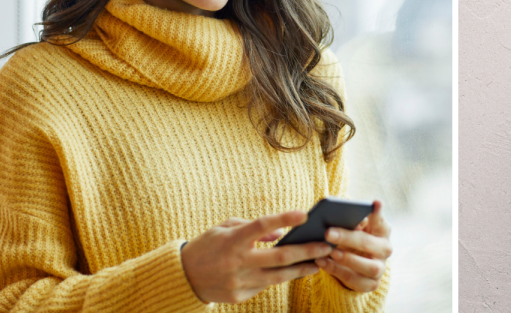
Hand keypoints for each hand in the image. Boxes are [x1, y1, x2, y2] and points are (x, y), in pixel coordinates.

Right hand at [181, 210, 331, 303]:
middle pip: (279, 257)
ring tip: (319, 262)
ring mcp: (239, 282)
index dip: (284, 218)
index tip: (305, 214)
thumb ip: (253, 227)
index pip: (261, 226)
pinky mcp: (240, 296)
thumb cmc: (208, 246)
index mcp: (232, 240)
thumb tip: (281, 232)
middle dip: (306, 251)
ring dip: (302, 269)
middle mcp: (237, 262)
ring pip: (278, 276)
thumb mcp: (225, 228)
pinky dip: (279, 277)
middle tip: (326, 245)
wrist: (183, 277)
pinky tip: (295, 271)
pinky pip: (265, 285)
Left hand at [315, 200, 391, 291]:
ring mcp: (380, 268)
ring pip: (369, 267)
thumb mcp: (353, 228)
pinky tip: (322, 263)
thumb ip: (351, 221)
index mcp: (382, 231)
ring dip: (348, 259)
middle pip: (369, 243)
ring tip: (330, 252)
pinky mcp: (371, 284)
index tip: (374, 203)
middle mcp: (385, 249)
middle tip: (328, 233)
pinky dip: (337, 272)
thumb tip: (346, 219)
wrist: (354, 265)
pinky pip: (355, 280)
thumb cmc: (352, 239)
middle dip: (348, 238)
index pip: (381, 221)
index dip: (377, 213)